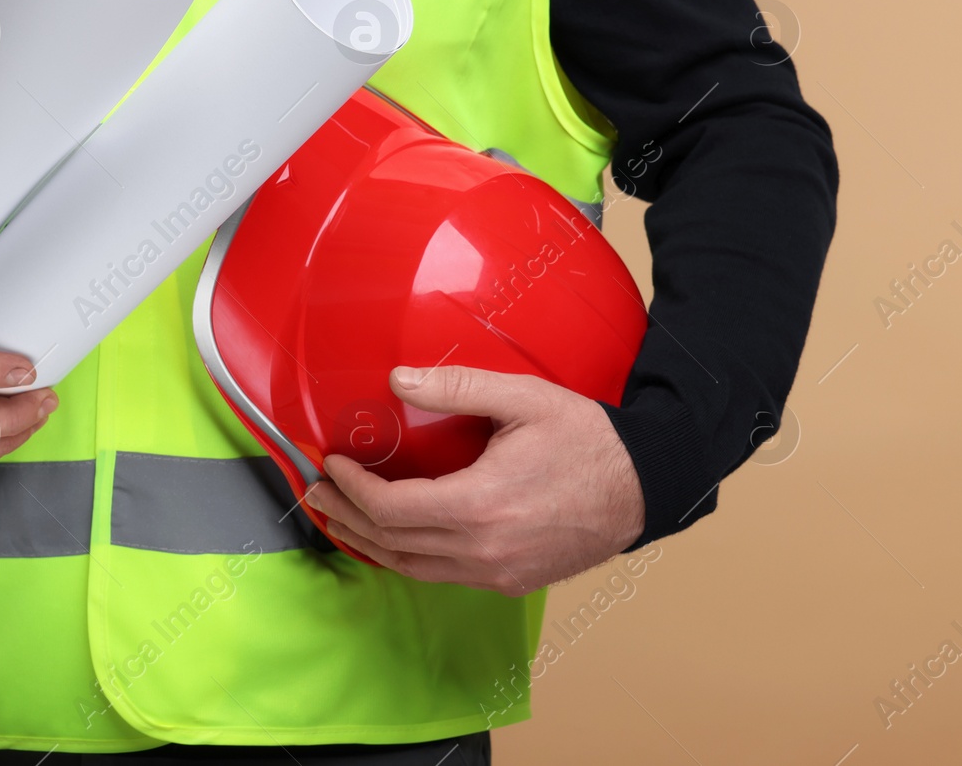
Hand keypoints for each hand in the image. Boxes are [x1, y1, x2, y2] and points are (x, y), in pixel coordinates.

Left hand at [307, 365, 644, 594]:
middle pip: (391, 543)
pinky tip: (391, 538)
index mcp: (479, 506)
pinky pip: (441, 575)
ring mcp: (497, 573)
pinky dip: (405, 558)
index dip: (351, 490)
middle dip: (345, 517)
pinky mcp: (510, 582)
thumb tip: (397, 379)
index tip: (330, 465)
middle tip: (315, 495)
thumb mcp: (523, 399)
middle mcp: (482, 550)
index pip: (390, 509)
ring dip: (368, 544)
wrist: (646, 486)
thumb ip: (456, 388)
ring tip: (338, 518)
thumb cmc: (588, 440)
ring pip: (412, 568)